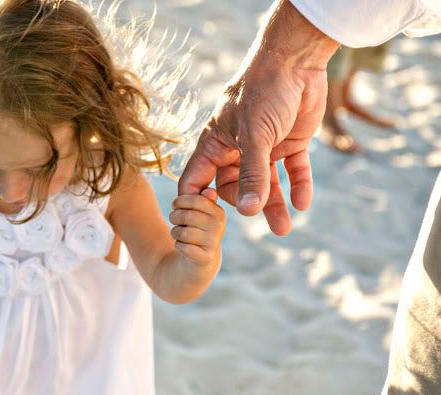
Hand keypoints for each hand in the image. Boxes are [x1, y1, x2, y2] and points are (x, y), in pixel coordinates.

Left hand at [169, 188, 225, 266]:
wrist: (199, 258)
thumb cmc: (194, 227)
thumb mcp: (194, 209)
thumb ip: (196, 196)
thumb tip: (209, 191)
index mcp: (218, 212)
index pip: (196, 200)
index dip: (180, 201)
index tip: (175, 205)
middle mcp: (219, 227)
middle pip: (187, 216)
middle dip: (174, 217)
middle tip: (175, 220)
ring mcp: (213, 243)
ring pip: (183, 233)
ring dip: (175, 233)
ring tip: (178, 234)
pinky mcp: (206, 258)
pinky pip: (184, 248)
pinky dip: (178, 246)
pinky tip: (182, 246)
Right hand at [178, 0, 339, 235]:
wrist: (296, 59)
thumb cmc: (264, 91)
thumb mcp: (255, 137)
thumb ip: (252, 176)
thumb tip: (248, 212)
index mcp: (215, 144)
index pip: (196, 180)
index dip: (197, 202)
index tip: (205, 224)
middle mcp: (236, 149)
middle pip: (234, 188)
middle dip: (246, 207)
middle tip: (260, 224)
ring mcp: (264, 147)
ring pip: (266, 184)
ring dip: (274, 205)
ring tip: (285, 229)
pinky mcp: (289, 142)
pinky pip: (292, 171)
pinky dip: (298, 186)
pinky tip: (302, 203)